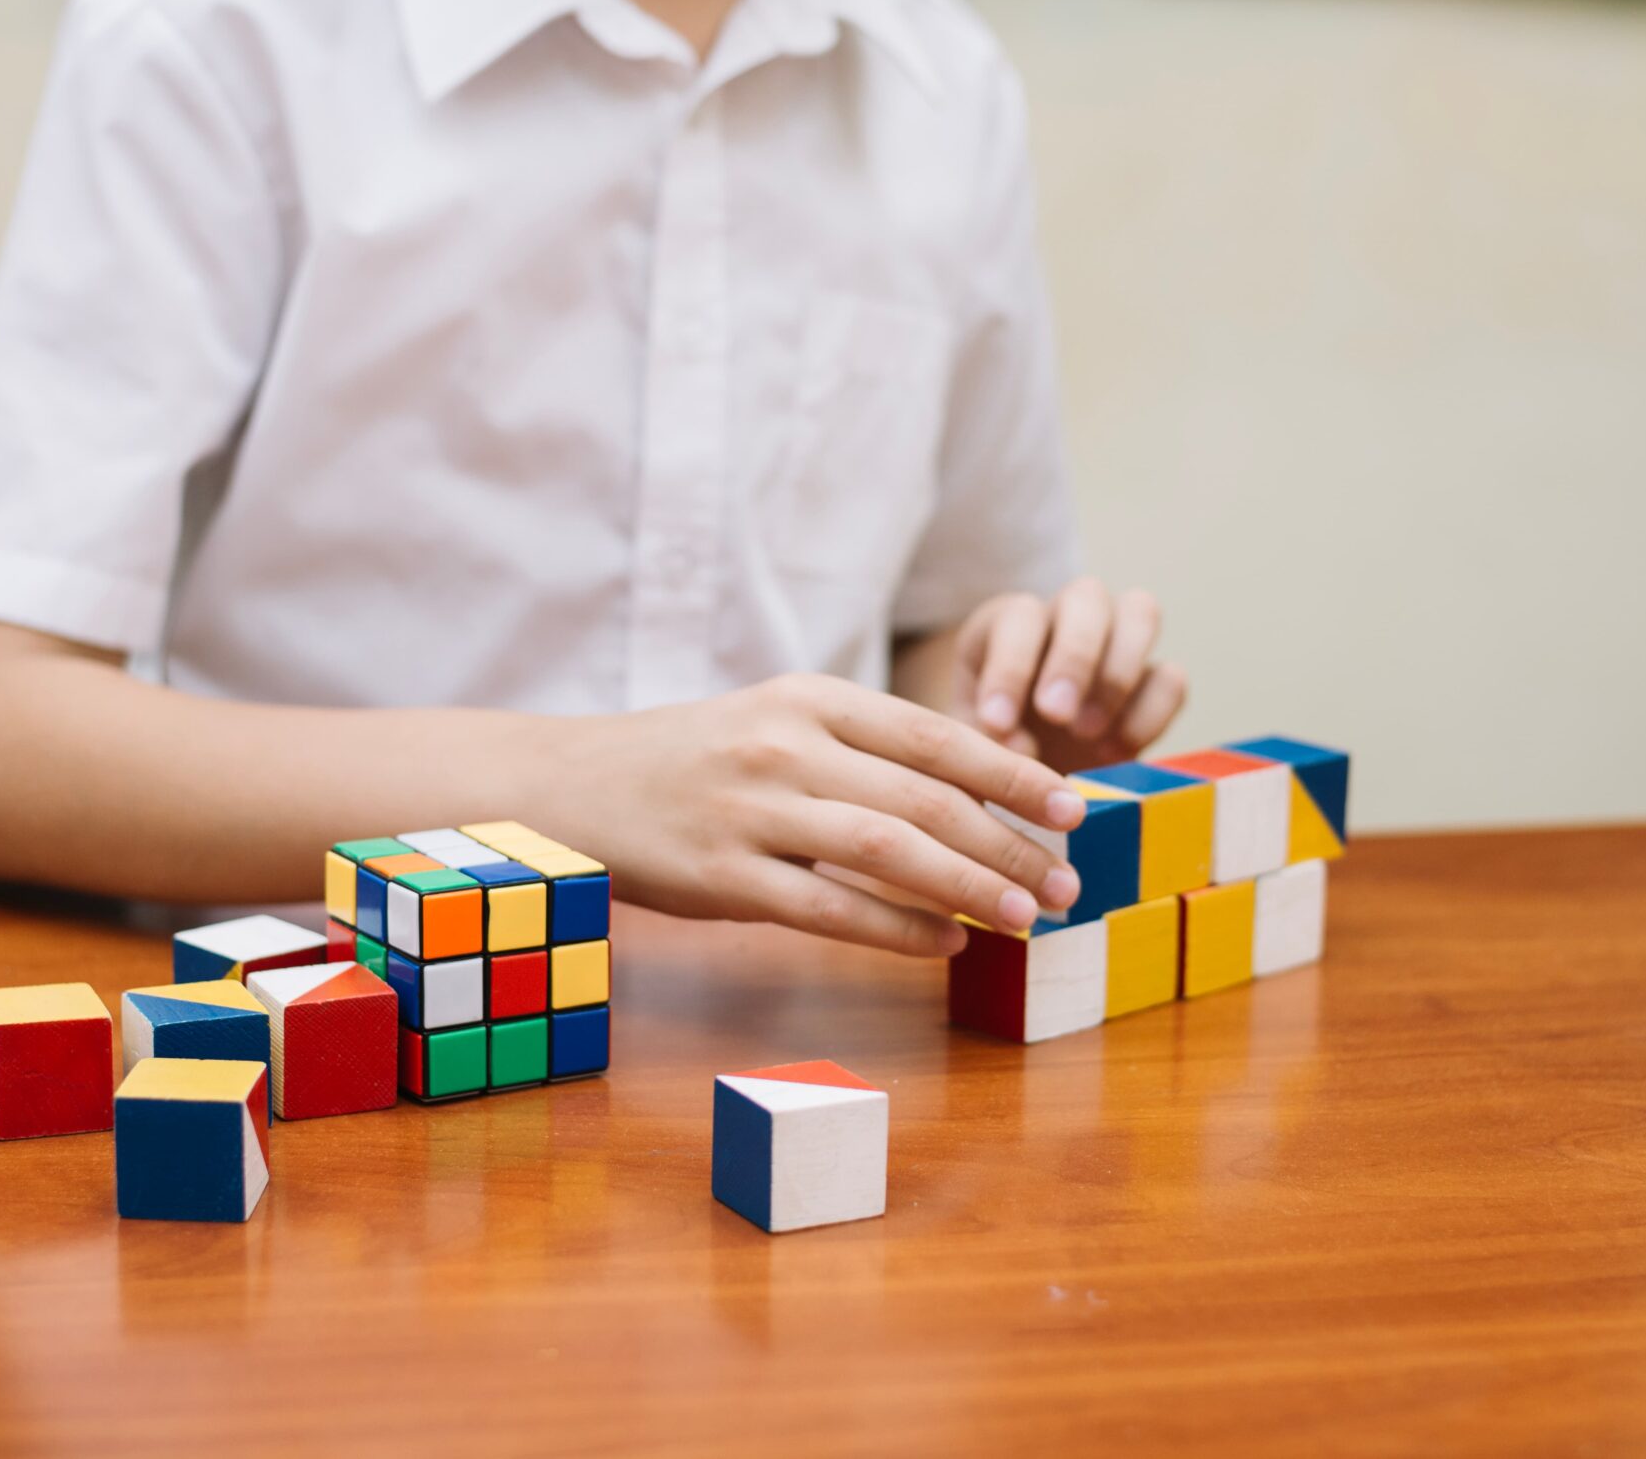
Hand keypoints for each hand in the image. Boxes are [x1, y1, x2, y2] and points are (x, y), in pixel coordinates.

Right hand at [534, 674, 1087, 956]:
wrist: (573, 786)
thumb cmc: (694, 761)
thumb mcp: (778, 724)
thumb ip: (865, 752)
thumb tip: (977, 798)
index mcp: (810, 699)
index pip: (936, 735)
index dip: (1013, 774)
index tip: (1072, 809)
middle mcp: (786, 746)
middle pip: (927, 799)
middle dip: (1010, 846)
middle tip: (1064, 884)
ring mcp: (752, 811)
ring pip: (890, 852)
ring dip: (969, 890)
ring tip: (1024, 920)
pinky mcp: (722, 876)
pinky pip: (829, 910)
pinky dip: (897, 932)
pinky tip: (944, 946)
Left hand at [951, 579, 1185, 774]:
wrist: (1024, 772)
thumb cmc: (989, 745)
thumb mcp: (971, 741)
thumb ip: (987, 741)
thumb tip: (1024, 746)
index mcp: (1009, 622)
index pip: (1018, 617)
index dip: (1009, 667)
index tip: (997, 723)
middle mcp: (1067, 616)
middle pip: (1087, 596)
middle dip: (1074, 657)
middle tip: (1056, 716)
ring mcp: (1118, 641)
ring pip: (1142, 612)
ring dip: (1118, 674)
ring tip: (1088, 734)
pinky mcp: (1153, 681)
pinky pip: (1171, 677)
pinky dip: (1150, 714)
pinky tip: (1114, 753)